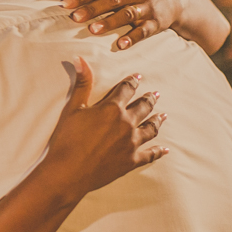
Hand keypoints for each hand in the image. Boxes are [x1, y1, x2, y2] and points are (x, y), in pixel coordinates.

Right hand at [44, 58, 167, 197]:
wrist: (68, 172)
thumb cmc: (67, 140)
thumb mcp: (72, 109)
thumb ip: (82, 83)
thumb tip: (80, 59)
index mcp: (112, 108)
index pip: (126, 89)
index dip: (132, 82)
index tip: (138, 77)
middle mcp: (126, 123)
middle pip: (143, 107)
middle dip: (149, 99)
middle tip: (155, 94)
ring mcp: (131, 143)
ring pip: (150, 128)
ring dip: (157, 120)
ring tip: (163, 116)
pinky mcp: (131, 161)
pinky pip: (150, 154)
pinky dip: (158, 151)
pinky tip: (164, 150)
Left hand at [62, 0, 182, 50]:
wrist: (175, 0)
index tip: (65, 4)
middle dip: (93, 8)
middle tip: (75, 17)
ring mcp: (149, 7)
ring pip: (127, 14)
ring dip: (110, 22)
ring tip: (92, 30)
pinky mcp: (157, 23)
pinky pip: (143, 31)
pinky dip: (131, 38)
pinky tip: (120, 45)